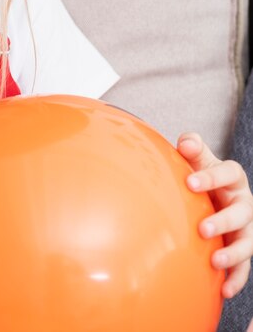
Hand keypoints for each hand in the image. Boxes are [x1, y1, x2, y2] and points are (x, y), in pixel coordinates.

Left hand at [177, 132, 252, 297]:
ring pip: (247, 242)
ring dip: (234, 254)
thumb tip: (186, 142)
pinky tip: (224, 291)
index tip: (189, 182)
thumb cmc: (198, 173)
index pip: (228, 173)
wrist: (206, 194)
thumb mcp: (196, 159)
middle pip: (241, 213)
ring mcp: (246, 227)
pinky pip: (244, 266)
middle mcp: (244, 203)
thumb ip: (192, 147)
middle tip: (202, 229)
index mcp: (233, 177)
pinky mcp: (240, 247)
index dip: (210, 177)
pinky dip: (237, 279)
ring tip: (215, 262)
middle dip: (224, 222)